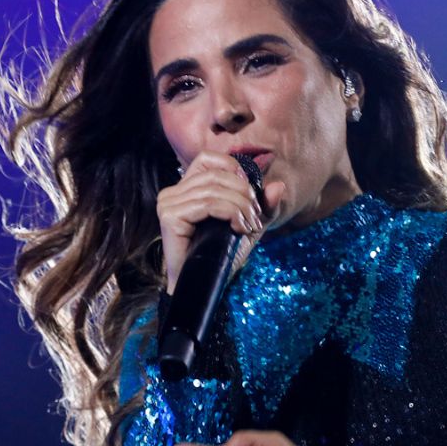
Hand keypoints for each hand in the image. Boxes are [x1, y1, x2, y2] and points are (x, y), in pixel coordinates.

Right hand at [156, 152, 285, 293]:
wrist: (204, 286)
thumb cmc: (220, 257)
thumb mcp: (248, 226)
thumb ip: (263, 206)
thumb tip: (278, 186)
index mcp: (184, 189)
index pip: (208, 159)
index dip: (233, 168)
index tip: (251, 194)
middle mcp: (172, 193)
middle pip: (216, 175)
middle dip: (244, 194)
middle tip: (255, 217)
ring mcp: (168, 204)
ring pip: (214, 190)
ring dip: (240, 207)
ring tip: (249, 226)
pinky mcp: (170, 217)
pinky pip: (207, 204)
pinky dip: (230, 213)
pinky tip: (239, 229)